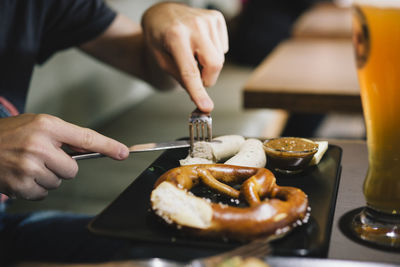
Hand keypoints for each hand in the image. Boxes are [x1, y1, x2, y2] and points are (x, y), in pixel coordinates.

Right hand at [0, 114, 128, 199]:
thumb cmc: (9, 134)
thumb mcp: (37, 125)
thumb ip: (63, 136)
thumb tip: (91, 149)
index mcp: (47, 126)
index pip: (86, 137)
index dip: (108, 146)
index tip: (123, 153)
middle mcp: (40, 145)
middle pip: (73, 169)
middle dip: (62, 167)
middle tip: (43, 158)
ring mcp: (29, 167)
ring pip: (58, 182)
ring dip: (47, 177)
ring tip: (27, 164)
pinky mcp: (20, 185)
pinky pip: (43, 193)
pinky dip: (35, 188)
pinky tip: (21, 175)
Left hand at [141, 2, 228, 112]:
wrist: (162, 12)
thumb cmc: (158, 36)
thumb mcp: (160, 59)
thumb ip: (180, 77)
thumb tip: (199, 98)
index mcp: (175, 36)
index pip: (190, 71)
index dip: (198, 92)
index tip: (206, 107)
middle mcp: (194, 25)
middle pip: (214, 65)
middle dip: (207, 78)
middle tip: (195, 77)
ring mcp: (208, 20)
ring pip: (219, 58)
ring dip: (207, 64)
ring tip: (192, 53)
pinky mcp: (217, 18)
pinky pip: (223, 48)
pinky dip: (213, 52)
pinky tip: (200, 44)